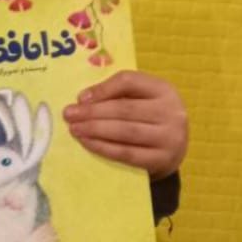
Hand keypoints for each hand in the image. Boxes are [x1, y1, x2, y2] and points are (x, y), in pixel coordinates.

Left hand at [62, 70, 187, 179]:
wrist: (173, 147)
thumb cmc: (148, 115)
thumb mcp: (140, 96)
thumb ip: (116, 92)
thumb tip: (83, 99)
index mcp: (162, 89)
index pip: (128, 81)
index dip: (102, 89)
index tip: (80, 98)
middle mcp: (171, 112)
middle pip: (124, 109)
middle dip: (92, 112)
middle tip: (69, 115)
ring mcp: (169, 138)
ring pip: (125, 131)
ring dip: (95, 130)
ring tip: (74, 129)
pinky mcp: (162, 160)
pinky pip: (127, 153)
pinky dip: (104, 148)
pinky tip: (88, 143)